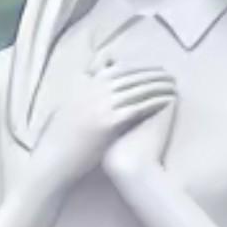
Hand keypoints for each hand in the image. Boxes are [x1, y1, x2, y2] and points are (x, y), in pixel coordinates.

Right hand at [31, 59, 176, 192]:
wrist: (53, 159)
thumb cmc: (60, 139)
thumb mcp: (66, 107)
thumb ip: (80, 92)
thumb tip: (89, 79)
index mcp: (84, 86)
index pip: (116, 68)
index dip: (137, 66)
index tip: (152, 68)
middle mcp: (92, 91)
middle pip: (130, 75)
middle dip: (151, 72)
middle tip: (169, 73)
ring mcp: (100, 106)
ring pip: (136, 89)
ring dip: (157, 84)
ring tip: (173, 84)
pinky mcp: (107, 122)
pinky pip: (137, 107)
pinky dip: (154, 101)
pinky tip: (168, 101)